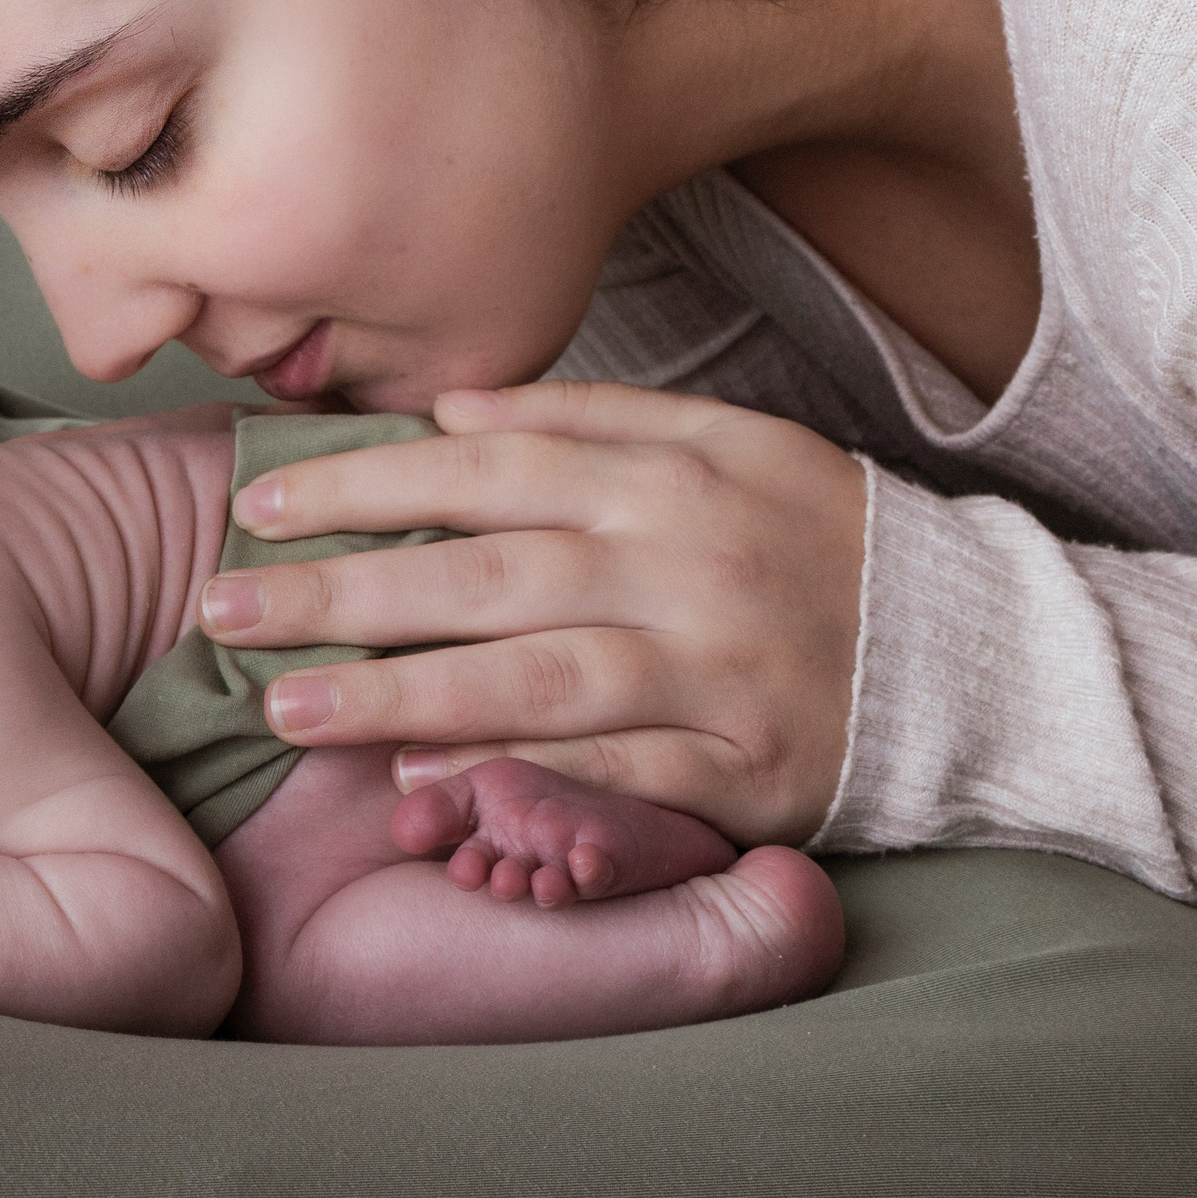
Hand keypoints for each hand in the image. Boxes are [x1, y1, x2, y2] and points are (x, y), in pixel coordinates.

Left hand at [198, 382, 865, 844]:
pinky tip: (421, 783)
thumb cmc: (819, 539)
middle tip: (219, 605)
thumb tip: (453, 414)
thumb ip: (591, 423)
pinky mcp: (746, 769)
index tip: (255, 500)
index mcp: (671, 474)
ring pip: (537, 677)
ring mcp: (715, 670)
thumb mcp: (726, 442)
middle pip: (487, 571)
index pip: (485, 472)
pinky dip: (521, 777)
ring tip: (284, 705)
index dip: (363, 485)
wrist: (977, 651)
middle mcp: (684, 563)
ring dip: (402, 692)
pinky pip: (617, 776)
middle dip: (343, 588)